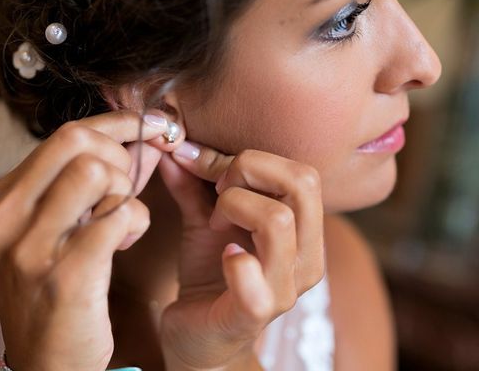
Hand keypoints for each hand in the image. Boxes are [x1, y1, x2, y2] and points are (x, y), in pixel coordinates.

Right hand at [0, 110, 179, 370]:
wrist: (47, 364)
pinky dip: (134, 222)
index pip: (65, 134)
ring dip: (125, 194)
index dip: (115, 123)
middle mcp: (6, 218)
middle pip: (78, 142)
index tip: (151, 123)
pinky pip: (118, 215)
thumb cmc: (56, 288)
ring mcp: (31, 247)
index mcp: (2, 200)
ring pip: (97, 173)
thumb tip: (142, 138)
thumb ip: (95, 178)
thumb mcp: (60, 226)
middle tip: (123, 191)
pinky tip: (124, 243)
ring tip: (119, 223)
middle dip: (119, 158)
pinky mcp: (65, 275)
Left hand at [157, 142, 325, 369]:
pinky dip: (232, 258)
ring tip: (213, 223)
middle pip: (302, 183)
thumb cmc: (210, 273)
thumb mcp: (204, 219)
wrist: (199, 336)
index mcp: (304, 230)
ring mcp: (284, 289)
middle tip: (218, 192)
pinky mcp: (253, 315)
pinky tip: (221, 256)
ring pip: (279, 221)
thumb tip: (174, 143)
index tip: (208, 168)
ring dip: (234, 207)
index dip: (250, 158)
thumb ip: (194, 182)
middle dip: (247, 171)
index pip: (302, 171)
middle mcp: (306, 258)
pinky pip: (253, 278)